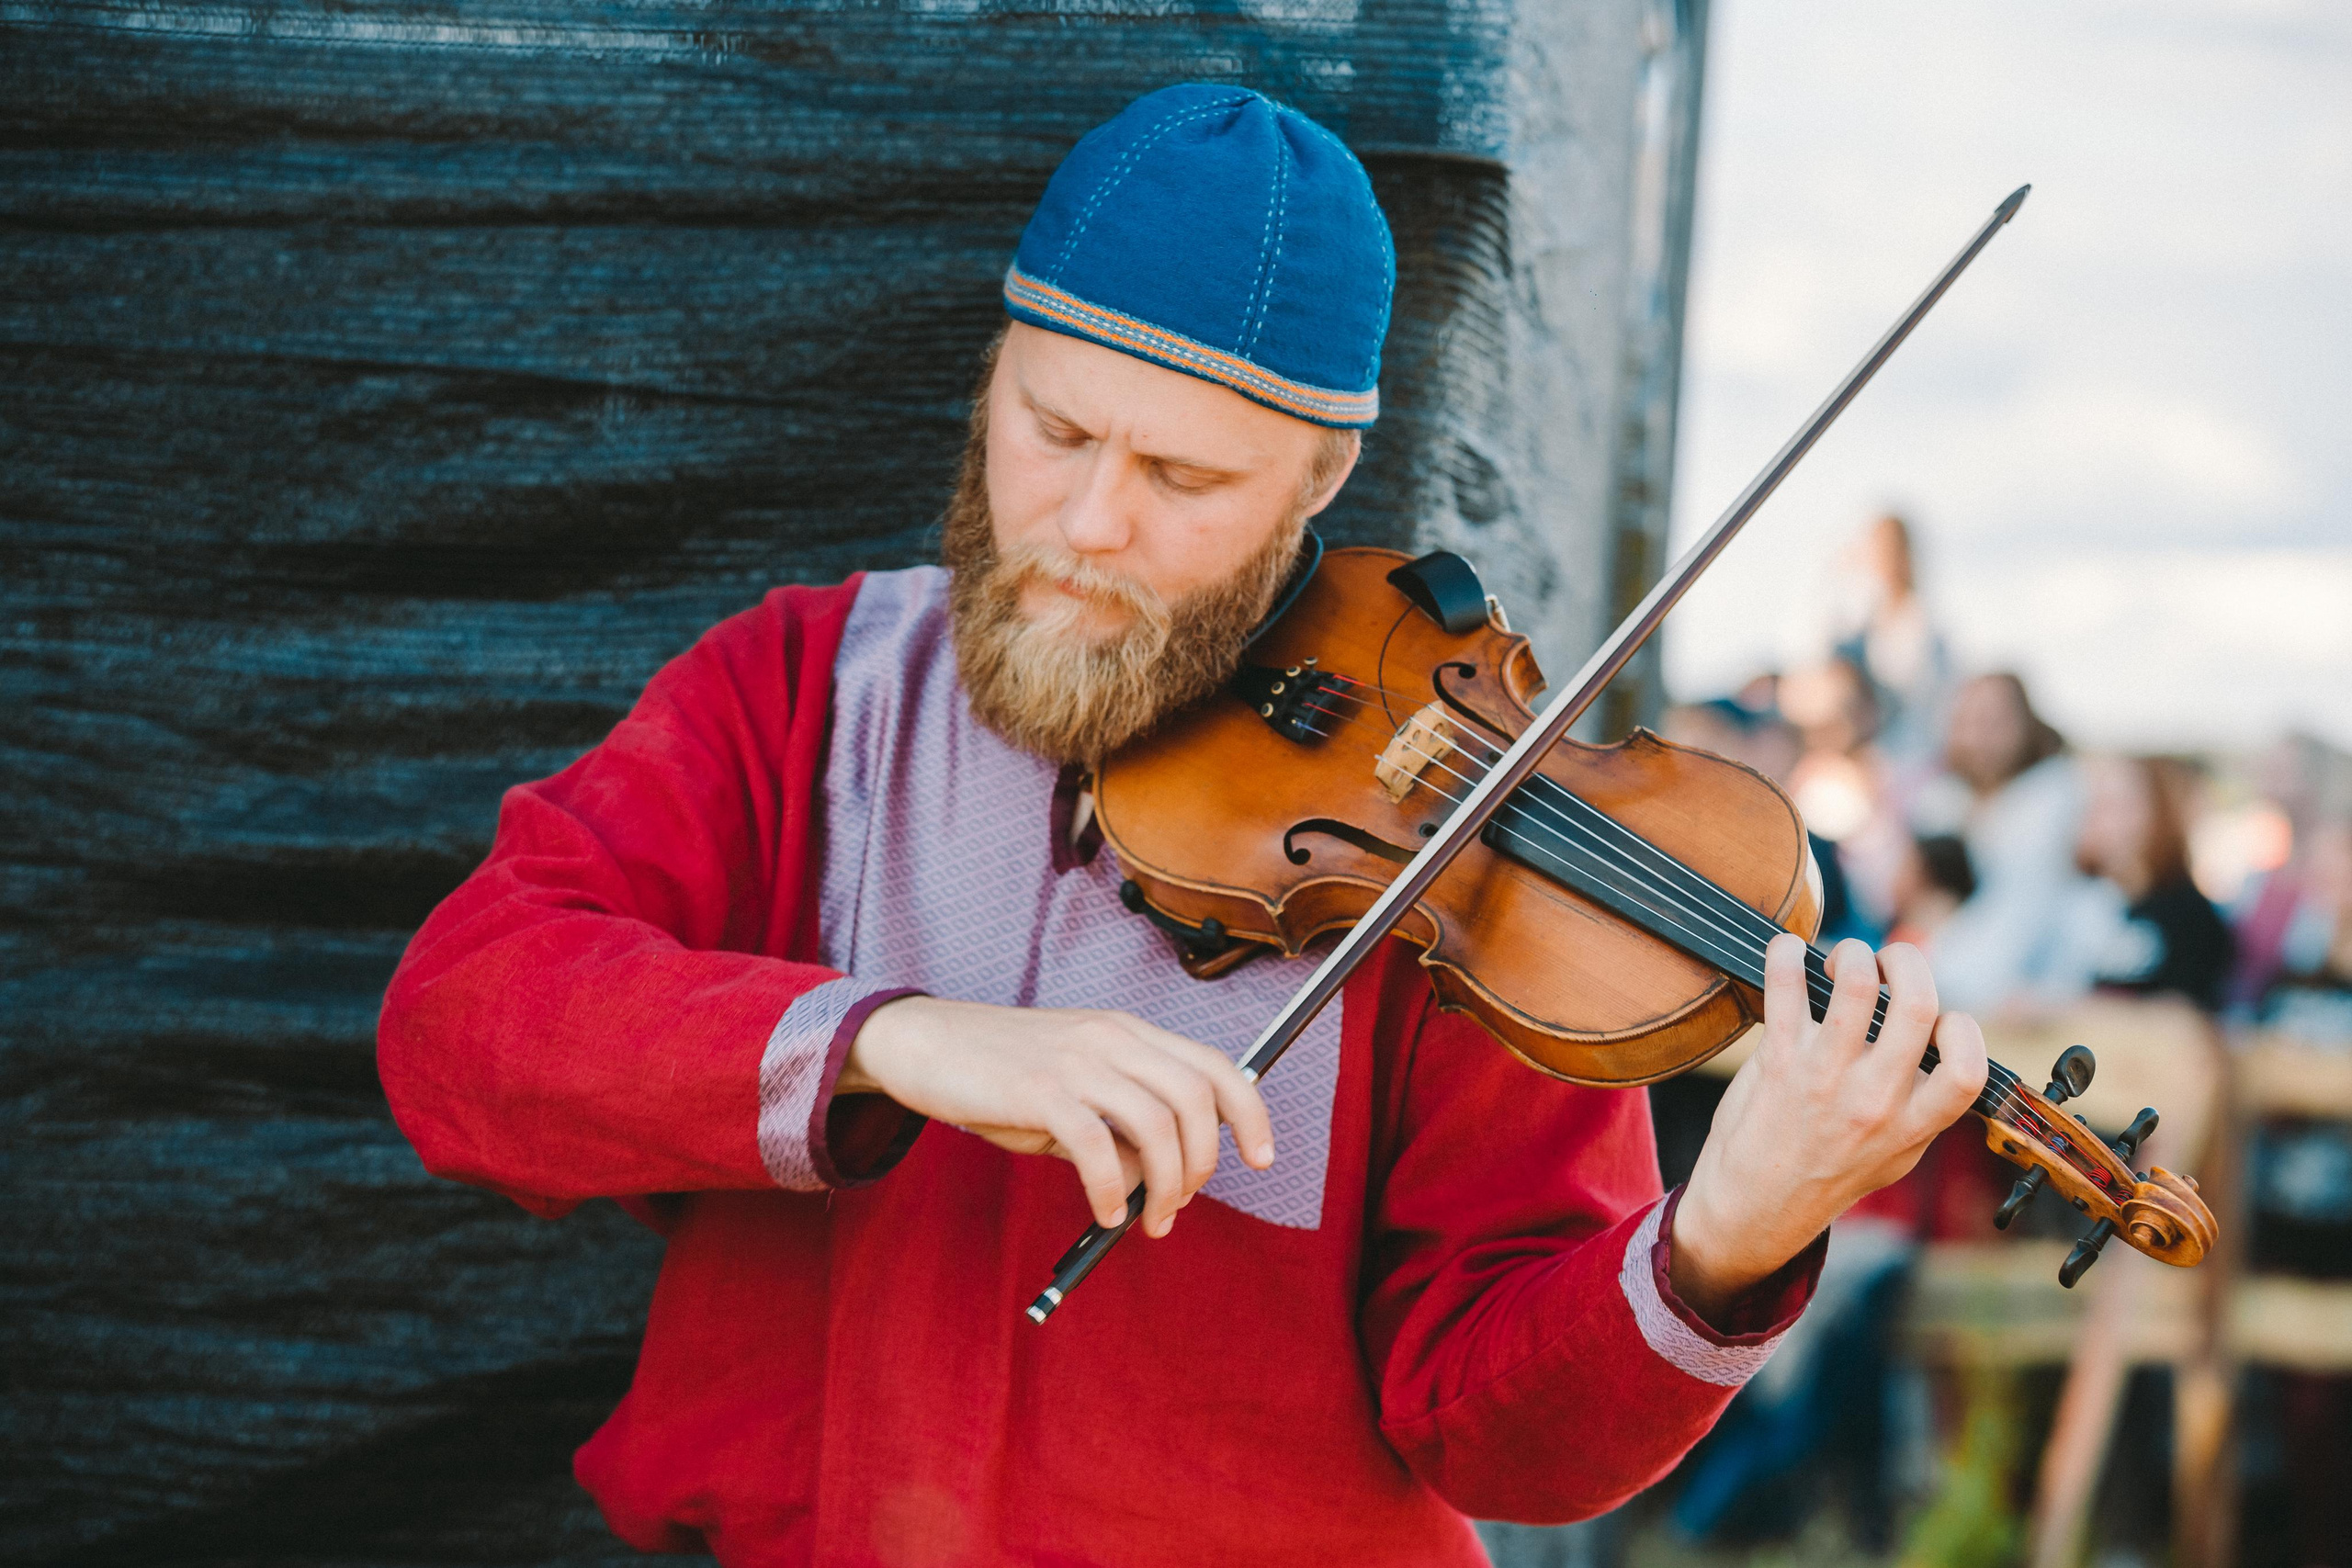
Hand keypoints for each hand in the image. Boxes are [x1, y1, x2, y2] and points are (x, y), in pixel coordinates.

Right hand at [838, 996, 1274, 1237]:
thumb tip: (1157, 1181)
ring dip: (1165, 1186)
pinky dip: (1112, 1189)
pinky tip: (1106, 1211)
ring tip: (1147, 1222)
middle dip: (1205, 1162)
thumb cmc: (1000, 1075)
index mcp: (1127, 1033)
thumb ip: (1117, 1128)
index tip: (1262, 1159)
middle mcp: (1111, 1038)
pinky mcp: (1038, 1091)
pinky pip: (1097, 1147)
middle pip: (1196, 1096)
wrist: (924, 1044)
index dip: (1250, 1113)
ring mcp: (1076, 1061)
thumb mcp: (1072, 1094)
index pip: (1214, 1064)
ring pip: (1157, 1124)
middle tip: (1180, 1206)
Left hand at [1671, 936, 1987, 1322]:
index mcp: (1912, 1124)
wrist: (1757, 1205)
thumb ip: (1924, 1106)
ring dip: (1854, 953)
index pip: (1967, 1071)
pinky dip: (1786, 956)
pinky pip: (1785, 990)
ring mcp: (1824, 1077)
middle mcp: (1873, 1099)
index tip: (1943, 1018)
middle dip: (1908, 961)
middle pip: (1916, 1006)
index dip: (1964, 1031)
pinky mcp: (1777, 1061)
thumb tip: (1945, 1046)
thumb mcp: (1897, 1155)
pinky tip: (1788, 950)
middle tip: (1891, 961)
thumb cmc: (1830, 1173)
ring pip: (1854, 986)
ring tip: (1845, 960)